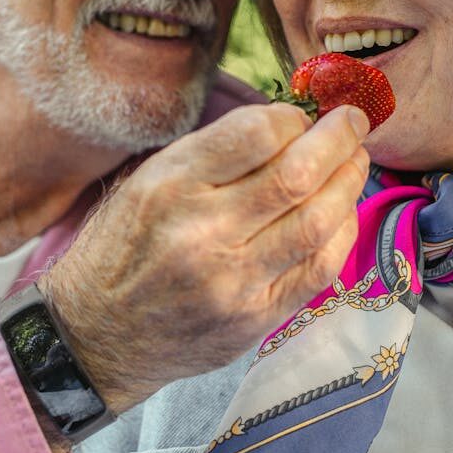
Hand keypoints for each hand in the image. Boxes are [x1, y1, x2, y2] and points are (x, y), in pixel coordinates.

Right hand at [38, 103, 369, 414]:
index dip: (292, 117)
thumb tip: (289, 126)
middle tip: (354, 122)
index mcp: (169, 186)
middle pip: (297, 174)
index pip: (255, 133)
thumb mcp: (145, 182)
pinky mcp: (253, 318)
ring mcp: (232, 281)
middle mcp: (201, 232)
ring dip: (349, 182)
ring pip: (317, 221)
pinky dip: (341, 232)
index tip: (302, 115)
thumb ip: (213, 155)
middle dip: (339, 139)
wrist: (95, 337)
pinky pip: (319, 269)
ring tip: (356, 161)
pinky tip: (342, 211)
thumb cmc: (122, 248)